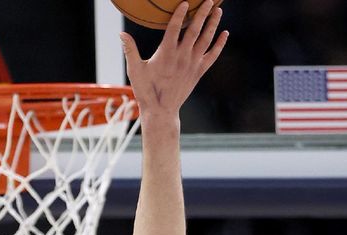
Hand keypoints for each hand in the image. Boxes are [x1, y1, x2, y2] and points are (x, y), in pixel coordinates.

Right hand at [121, 0, 228, 117]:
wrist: (161, 110)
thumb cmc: (146, 90)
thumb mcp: (135, 70)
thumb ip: (130, 50)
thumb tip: (121, 34)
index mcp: (166, 53)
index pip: (174, 27)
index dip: (180, 13)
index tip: (186, 2)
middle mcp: (182, 57)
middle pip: (194, 30)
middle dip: (202, 13)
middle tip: (209, 0)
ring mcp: (192, 64)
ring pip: (206, 40)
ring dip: (213, 24)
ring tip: (218, 11)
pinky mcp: (198, 72)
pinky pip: (212, 55)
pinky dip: (219, 44)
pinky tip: (224, 34)